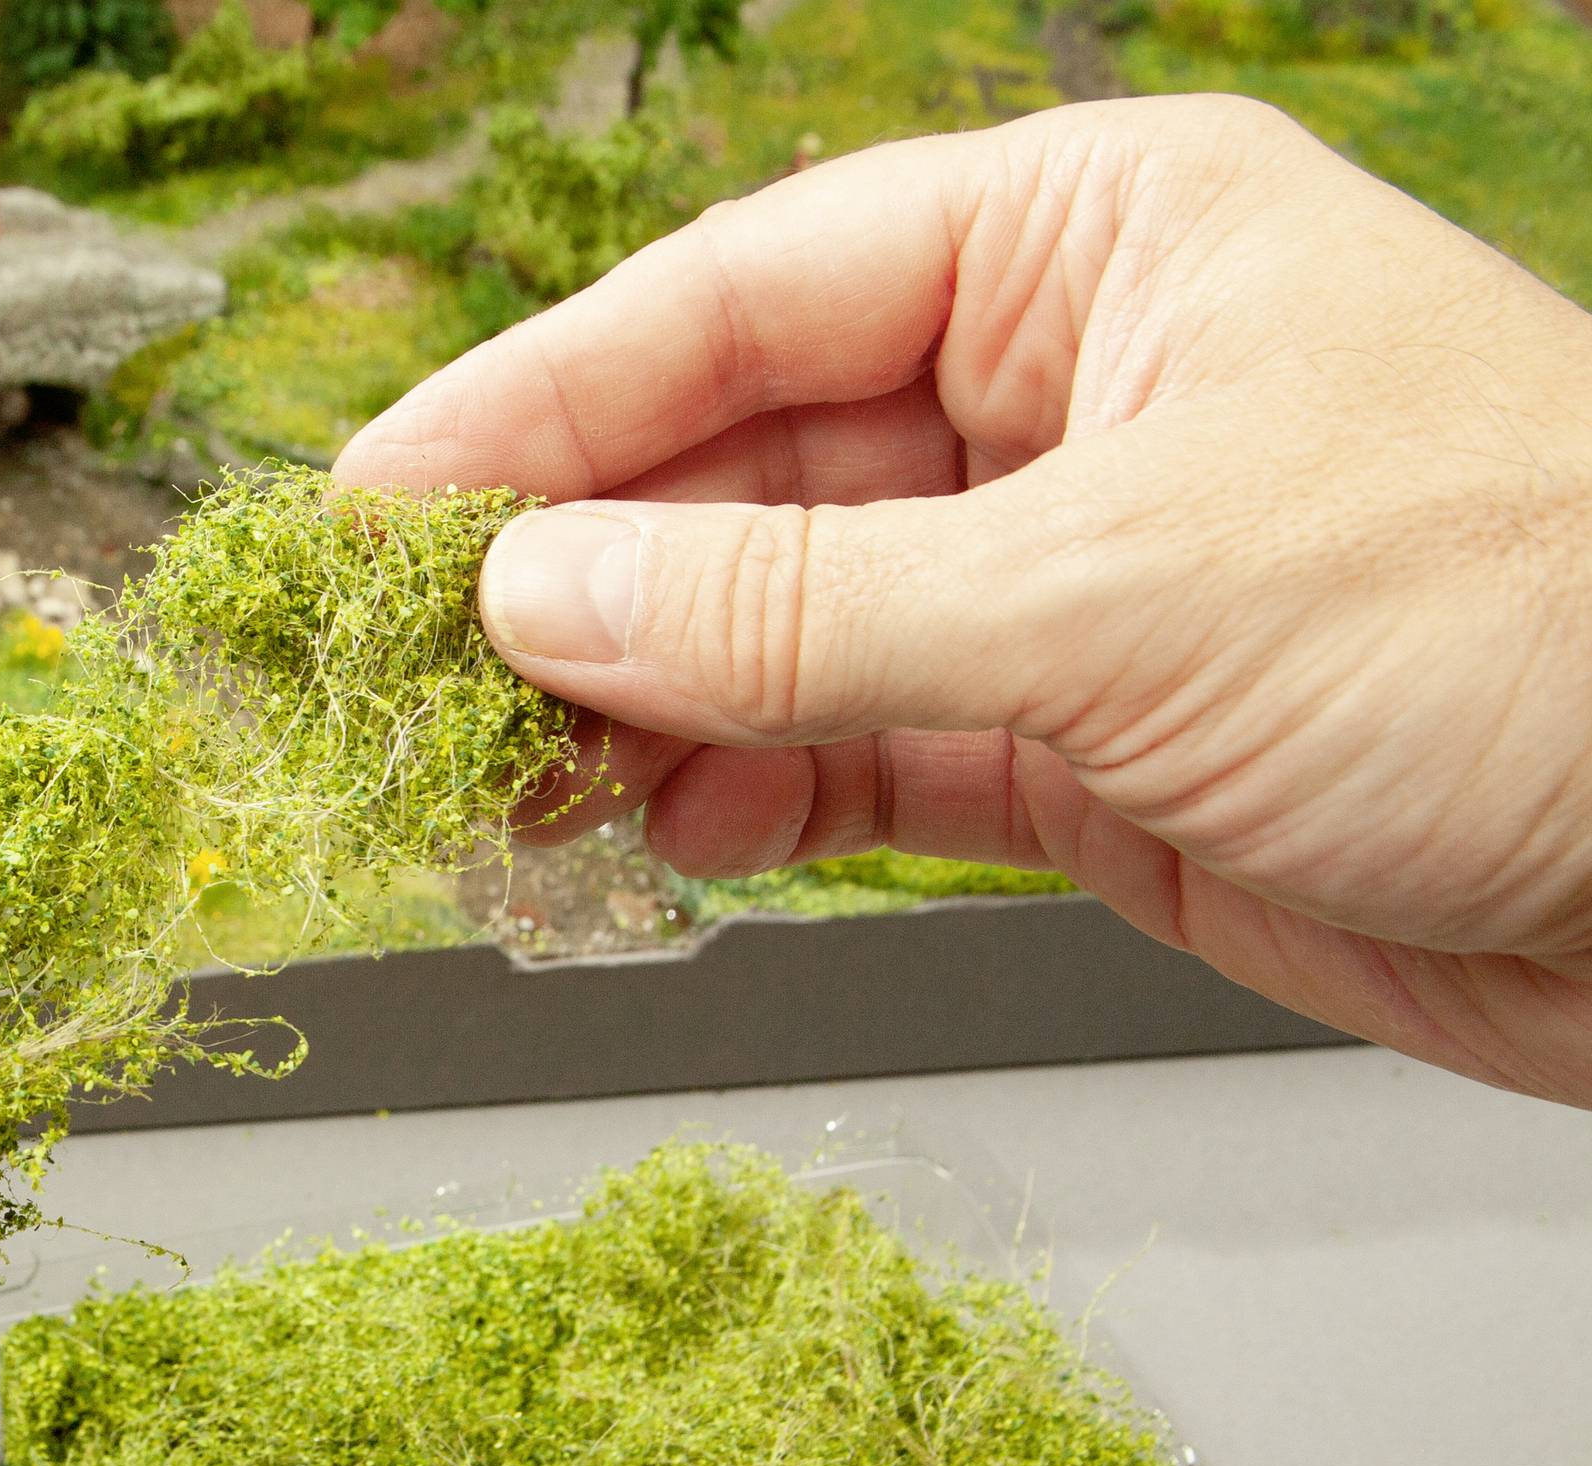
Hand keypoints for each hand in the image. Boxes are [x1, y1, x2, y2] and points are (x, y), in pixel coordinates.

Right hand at [337, 94, 1591, 1105]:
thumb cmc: (1534, 631)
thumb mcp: (1121, 592)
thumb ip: (799, 612)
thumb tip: (534, 600)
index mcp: (1087, 243)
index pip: (743, 298)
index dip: (539, 402)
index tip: (375, 505)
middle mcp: (1057, 391)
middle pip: (735, 469)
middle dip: (573, 582)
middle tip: (404, 680)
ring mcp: (1060, 573)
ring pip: (774, 624)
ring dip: (635, 707)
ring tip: (502, 787)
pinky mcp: (1079, 738)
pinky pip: (851, 748)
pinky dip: (745, 796)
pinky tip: (655, 836)